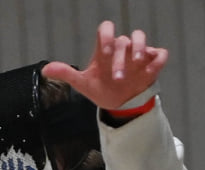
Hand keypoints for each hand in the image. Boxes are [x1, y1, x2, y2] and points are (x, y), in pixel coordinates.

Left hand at [43, 21, 168, 112]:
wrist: (120, 105)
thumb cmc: (102, 90)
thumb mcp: (83, 84)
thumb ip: (66, 74)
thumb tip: (44, 70)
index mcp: (105, 49)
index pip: (106, 28)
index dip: (106, 34)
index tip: (104, 52)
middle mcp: (122, 48)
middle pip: (122, 41)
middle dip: (120, 60)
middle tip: (117, 79)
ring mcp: (138, 53)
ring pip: (140, 38)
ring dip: (140, 48)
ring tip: (138, 63)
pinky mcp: (153, 61)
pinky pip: (160, 54)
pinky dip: (157, 60)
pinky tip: (150, 71)